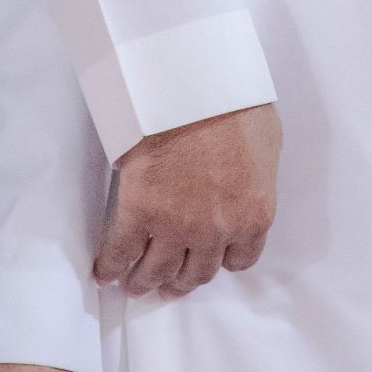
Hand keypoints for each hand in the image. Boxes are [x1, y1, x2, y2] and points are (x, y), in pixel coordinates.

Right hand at [93, 102, 280, 297]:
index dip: (220, 261)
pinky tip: (105, 272)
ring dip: (145, 281)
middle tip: (168, 285)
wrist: (196, 86)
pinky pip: (121, 250)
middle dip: (181, 281)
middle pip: (197, 272)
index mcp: (252, 215)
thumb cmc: (235, 102)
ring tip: (135, 284)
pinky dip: (110, 264)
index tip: (208, 261)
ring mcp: (176, 225)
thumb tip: (247, 173)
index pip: (239, 260)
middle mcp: (216, 231)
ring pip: (159, 270)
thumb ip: (256, 171)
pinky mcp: (140, 210)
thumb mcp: (266, 139)